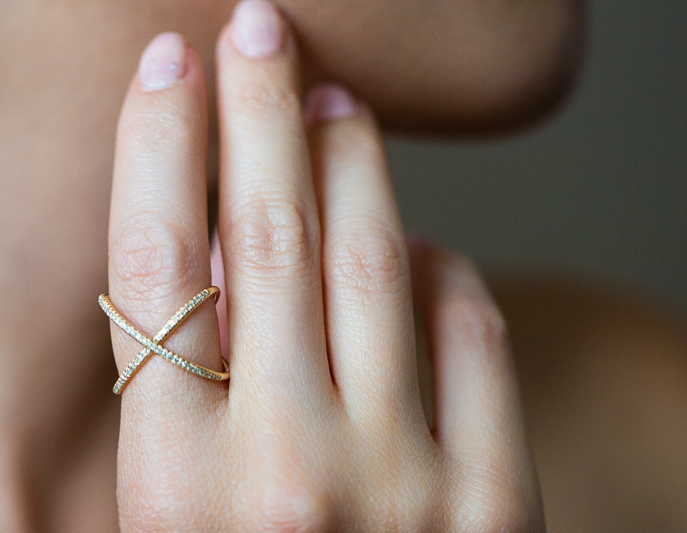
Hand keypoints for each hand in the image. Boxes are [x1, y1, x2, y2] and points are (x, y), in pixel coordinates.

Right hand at [106, 1, 539, 529]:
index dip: (159, 145)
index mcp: (174, 489)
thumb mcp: (173, 518)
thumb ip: (183, 399)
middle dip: (260, 109)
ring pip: (375, 263)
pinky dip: (443, 270)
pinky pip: (469, 334)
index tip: (170, 65)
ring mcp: (403, 488)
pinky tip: (419, 245)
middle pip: (269, 237)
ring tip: (335, 98)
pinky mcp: (492, 503)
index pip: (156, 267)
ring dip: (355, 159)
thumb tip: (226, 259)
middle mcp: (288, 478)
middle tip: (257, 25)